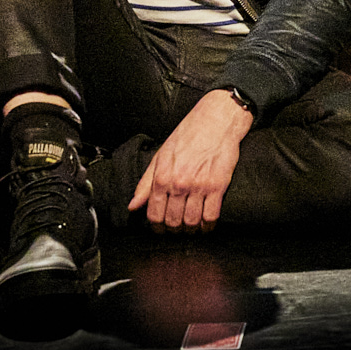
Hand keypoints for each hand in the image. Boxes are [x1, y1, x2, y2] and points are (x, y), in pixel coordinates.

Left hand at [130, 88, 250, 229]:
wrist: (217, 119)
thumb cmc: (189, 134)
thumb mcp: (161, 155)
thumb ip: (146, 183)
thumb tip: (133, 206)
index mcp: (162, 177)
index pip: (154, 215)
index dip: (157, 227)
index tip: (161, 229)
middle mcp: (179, 183)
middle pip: (173, 221)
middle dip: (174, 229)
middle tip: (177, 228)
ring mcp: (199, 185)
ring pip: (192, 222)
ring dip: (191, 230)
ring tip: (192, 228)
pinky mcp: (218, 186)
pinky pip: (211, 216)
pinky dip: (208, 226)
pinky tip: (207, 225)